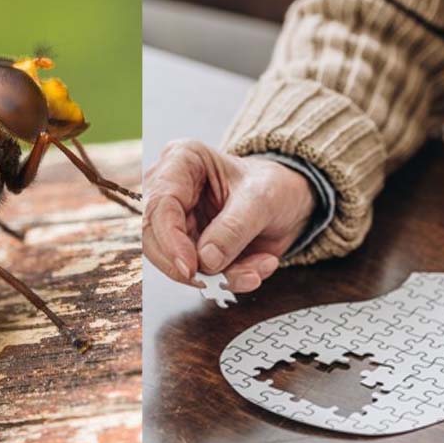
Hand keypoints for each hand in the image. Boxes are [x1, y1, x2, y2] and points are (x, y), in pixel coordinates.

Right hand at [143, 139, 314, 292]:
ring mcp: (178, 222)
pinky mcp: (190, 247)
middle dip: (187, 267)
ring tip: (255, 271)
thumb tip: (206, 260)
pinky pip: (199, 274)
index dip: (170, 241)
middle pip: (154, 238)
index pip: (160, 205)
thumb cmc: (273, 185)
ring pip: (176, 263)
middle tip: (217, 281)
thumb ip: (234, 228)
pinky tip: (257, 268)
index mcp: (181, 161)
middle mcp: (172, 191)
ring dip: (218, 276)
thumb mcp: (262, 199)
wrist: (289, 201)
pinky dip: (228, 279)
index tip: (191, 268)